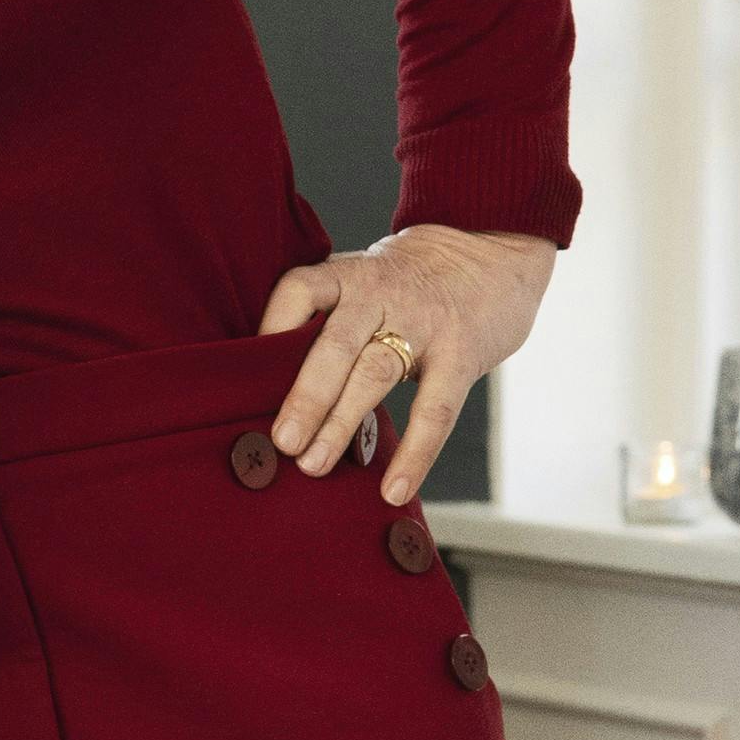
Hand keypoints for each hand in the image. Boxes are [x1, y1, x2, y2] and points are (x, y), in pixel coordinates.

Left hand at [262, 226, 558, 504]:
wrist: (492, 249)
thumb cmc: (413, 281)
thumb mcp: (366, 280)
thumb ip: (331, 320)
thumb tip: (276, 391)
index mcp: (350, 275)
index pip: (300, 290)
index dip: (272, 325)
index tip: (246, 371)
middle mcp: (382, 295)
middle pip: (335, 343)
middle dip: (304, 396)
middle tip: (281, 442)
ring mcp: (424, 322)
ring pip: (375, 374)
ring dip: (342, 423)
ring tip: (314, 465)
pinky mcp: (462, 352)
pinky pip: (435, 409)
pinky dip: (414, 455)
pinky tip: (394, 491)